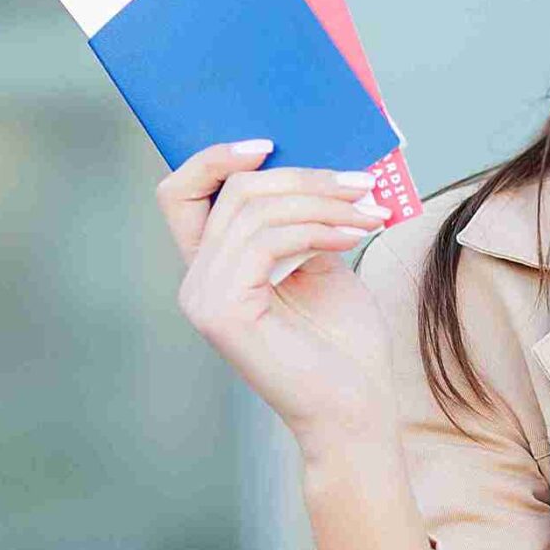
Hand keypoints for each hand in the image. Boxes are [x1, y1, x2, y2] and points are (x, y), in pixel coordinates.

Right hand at [159, 139, 398, 441]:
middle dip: (303, 177)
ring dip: (321, 202)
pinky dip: (317, 228)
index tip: (270, 142)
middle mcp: (197, 281)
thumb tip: (314, 158)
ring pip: (253, 210)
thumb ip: (301, 217)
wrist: (356, 407)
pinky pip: (265, 241)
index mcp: (213, 266)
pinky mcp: (222, 312)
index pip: (180, 192)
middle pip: (232, 189)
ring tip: (369, 212)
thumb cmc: (343, 341)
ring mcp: (203, 297)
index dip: (214, 157)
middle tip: (360, 184)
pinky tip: (354, 236)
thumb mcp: (321, 259)